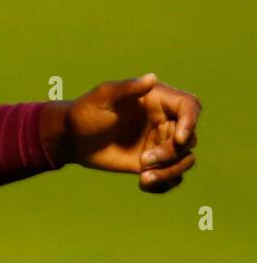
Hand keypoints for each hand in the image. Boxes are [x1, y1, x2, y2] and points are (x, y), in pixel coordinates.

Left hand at [40, 73, 201, 192]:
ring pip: (185, 159)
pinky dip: (164, 183)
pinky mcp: (154, 163)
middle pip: (189, 138)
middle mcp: (165, 121)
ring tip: (144, 178)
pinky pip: (173, 176)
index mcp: (158, 100)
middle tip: (144, 161)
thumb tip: (152, 77)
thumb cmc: (86, 112)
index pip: (189, 107)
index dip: (190, 122)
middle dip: (172, 153)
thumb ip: (127, 88)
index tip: (179, 139)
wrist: (72, 138)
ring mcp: (160, 143)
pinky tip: (143, 184)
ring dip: (169, 172)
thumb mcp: (103, 97)